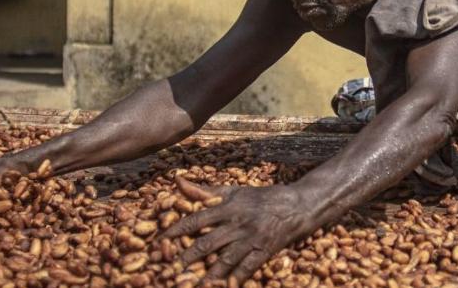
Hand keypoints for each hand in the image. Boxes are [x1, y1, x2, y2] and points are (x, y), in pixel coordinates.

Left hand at [164, 177, 318, 282]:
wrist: (297, 206)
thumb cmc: (262, 198)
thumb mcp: (234, 192)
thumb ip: (204, 190)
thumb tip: (177, 181)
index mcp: (228, 207)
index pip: (196, 219)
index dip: (176, 230)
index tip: (160, 241)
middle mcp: (237, 223)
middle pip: (207, 243)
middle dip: (186, 258)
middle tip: (169, 270)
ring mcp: (251, 239)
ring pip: (224, 260)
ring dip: (207, 275)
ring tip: (192, 285)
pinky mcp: (264, 252)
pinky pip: (246, 269)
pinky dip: (234, 280)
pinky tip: (223, 287)